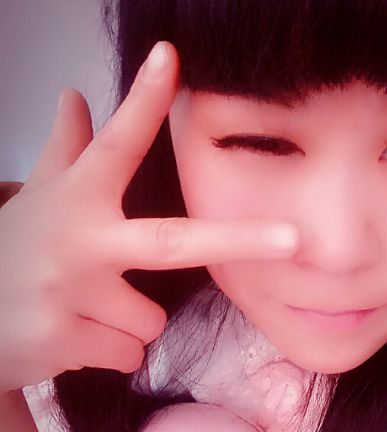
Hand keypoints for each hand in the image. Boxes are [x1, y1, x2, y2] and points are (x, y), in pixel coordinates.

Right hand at [0, 41, 297, 393]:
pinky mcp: (67, 341)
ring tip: (82, 312)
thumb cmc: (15, 256)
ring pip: (152, 319)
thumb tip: (74, 95)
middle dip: (240, 240)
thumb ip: (65, 152)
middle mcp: (75, 241)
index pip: (114, 145)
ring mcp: (70, 293)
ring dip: (129, 321)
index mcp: (73, 200)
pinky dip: (112, 351)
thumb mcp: (37, 202)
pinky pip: (132, 352)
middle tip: (294, 240)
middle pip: (173, 242)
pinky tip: (73, 338)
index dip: (142, 102)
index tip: (170, 58)